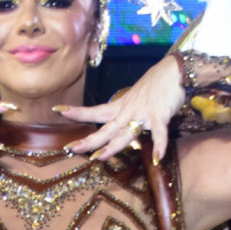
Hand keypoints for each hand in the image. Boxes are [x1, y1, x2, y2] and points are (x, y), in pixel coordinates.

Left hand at [55, 56, 184, 163]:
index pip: (94, 111)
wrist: (172, 71)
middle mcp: (127, 111)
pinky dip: (159, 145)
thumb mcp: (135, 100)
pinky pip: (159, 133)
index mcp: (120, 107)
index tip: (57, 110)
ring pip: (125, 133)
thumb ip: (126, 114)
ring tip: (99, 157)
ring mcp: (142, 114)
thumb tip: (119, 126)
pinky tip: (156, 158)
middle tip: (70, 149)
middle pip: (105, 129)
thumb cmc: (155, 86)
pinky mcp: (159, 116)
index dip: (76, 112)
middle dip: (88, 140)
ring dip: (112, 146)